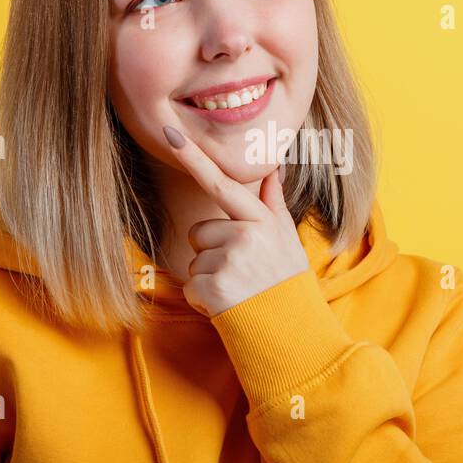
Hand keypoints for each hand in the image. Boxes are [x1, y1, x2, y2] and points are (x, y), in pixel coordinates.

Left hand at [162, 125, 310, 316]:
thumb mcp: (286, 237)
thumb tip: (274, 166)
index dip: (193, 156)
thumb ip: (272, 201)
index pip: (221, 182)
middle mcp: (245, 235)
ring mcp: (229, 261)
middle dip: (211, 253)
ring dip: (209, 279)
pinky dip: (204, 301)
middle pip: (199, 232)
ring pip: (194, 261)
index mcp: (260, 220)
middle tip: (241, 272)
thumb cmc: (286, 281)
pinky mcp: (214, 288)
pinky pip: (191, 287)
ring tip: (239, 290)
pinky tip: (229, 305)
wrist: (293, 331)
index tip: (169, 132)